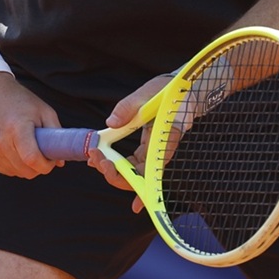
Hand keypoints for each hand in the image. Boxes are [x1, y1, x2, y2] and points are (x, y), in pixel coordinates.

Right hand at [0, 72, 61, 178]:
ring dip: (24, 166)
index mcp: (17, 127)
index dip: (46, 165)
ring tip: (25, 147)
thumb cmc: (19, 100)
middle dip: (38, 167)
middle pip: (26, 171)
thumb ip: (56, 134)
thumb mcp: (43, 110)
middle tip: (40, 153)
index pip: (33, 159)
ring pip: (15, 173)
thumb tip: (60, 162)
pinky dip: (12, 164)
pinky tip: (12, 148)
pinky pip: (3, 170)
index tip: (51, 160)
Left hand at [87, 73, 171, 212]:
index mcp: (165, 141)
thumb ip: (128, 107)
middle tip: (95, 160)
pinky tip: (105, 163)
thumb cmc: (171, 91)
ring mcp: (153, 151)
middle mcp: (160, 151)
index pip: (151, 172)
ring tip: (94, 158)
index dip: (138, 186)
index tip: (123, 188)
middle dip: (115, 174)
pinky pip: (133, 162)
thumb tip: (110, 123)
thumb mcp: (147, 93)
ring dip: (113, 169)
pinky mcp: (148, 146)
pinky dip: (118, 164)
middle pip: (139, 176)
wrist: (184, 89)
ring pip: (134, 170)